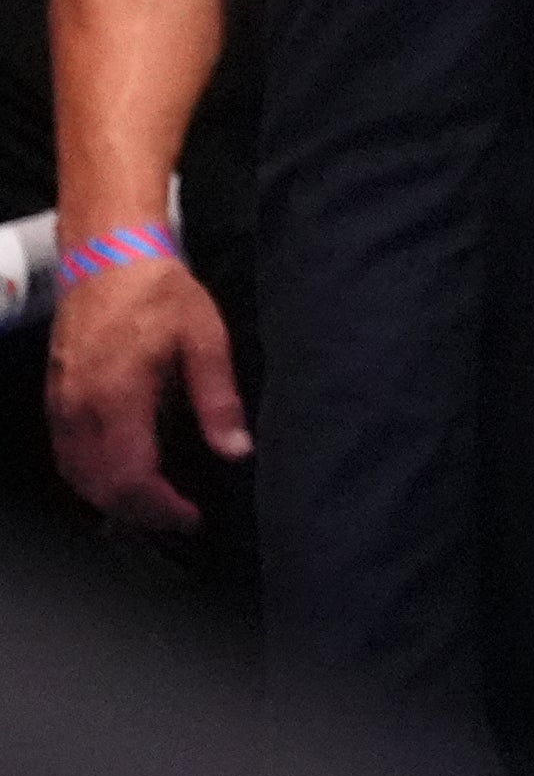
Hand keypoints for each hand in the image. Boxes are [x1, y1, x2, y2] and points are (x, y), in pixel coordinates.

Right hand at [48, 246, 243, 531]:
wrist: (109, 257)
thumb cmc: (158, 292)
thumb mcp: (205, 341)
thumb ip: (219, 400)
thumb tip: (237, 449)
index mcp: (120, 398)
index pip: (131, 479)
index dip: (161, 508)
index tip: (190, 516)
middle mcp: (82, 408)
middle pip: (101, 487)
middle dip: (140, 513)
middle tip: (177, 518)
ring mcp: (62, 404)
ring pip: (77, 476)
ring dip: (112, 500)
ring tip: (153, 505)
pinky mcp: (55, 396)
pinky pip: (65, 454)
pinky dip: (90, 477)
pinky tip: (117, 477)